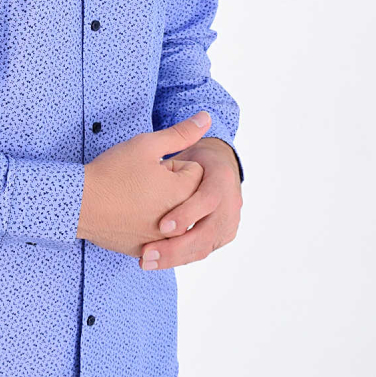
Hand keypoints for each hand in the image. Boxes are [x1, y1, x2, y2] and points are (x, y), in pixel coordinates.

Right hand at [76, 112, 211, 255]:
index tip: (150, 169)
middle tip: (142, 183)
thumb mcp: (146, 145)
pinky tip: (128, 216)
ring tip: (135, 199)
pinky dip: (147, 226)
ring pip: (173, 215)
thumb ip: (181, 133)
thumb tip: (207, 118)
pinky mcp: (146, 250)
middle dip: (170, 186)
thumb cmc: (112, 172)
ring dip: (162, 207)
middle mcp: (180, 221)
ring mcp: (162, 240)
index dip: (171, 165)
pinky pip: (156, 235)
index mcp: (184, 192)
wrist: (80, 203)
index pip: (195, 171)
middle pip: (187, 195)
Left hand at [139, 138, 242, 270]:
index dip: (186, 214)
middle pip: (206, 235)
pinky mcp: (217, 239)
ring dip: (174, 258)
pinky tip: (154, 262)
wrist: (213, 174)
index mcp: (222, 182)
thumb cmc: (193, 160)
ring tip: (145, 261)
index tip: (161, 224)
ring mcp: (226, 225)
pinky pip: (198, 253)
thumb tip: (203, 114)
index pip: (207, 202)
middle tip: (147, 253)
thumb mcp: (184, 148)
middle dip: (176, 247)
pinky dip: (178, 259)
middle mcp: (230, 208)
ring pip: (202, 248)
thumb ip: (184, 135)